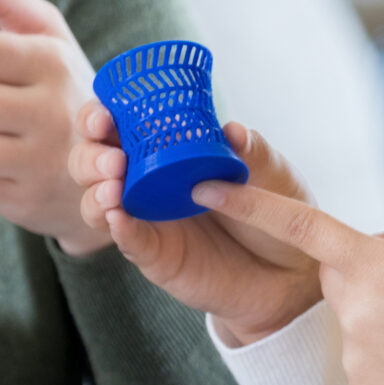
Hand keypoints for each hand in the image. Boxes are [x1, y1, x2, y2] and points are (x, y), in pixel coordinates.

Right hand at [70, 108, 327, 341]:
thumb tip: (233, 130)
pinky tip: (118, 217)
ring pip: (97, 203)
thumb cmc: (277, 208)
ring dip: (96, 193)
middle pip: (93, 163)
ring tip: (114, 188)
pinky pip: (128, 240)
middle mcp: (149, 182)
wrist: (292, 268)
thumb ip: (253, 150)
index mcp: (168, 149)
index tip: (105, 115)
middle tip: (113, 159)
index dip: (99, 117)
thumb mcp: (272, 173)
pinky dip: (118, 229)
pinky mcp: (155, 255)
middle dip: (91, 156)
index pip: (118, 126)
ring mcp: (148, 219)